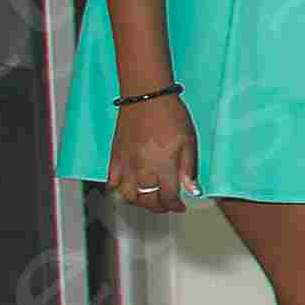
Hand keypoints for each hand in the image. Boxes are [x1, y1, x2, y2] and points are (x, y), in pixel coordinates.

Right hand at [108, 96, 198, 216]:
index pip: (168, 198)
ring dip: (140, 202)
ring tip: (149, 198)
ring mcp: (125, 165)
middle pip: (148, 201)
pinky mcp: (114, 158)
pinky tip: (128, 189)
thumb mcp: (189, 141)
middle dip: (159, 207)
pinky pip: (111, 183)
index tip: (180, 207)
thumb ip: (189, 169)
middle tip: (167, 204)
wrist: (146, 97)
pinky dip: (118, 191)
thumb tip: (193, 191)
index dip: (175, 206)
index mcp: (163, 166)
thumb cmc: (170, 116)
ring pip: (128, 196)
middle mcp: (142, 170)